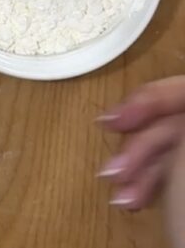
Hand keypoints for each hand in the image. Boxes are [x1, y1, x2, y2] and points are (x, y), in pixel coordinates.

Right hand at [99, 77, 184, 215]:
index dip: (152, 97)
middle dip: (140, 144)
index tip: (116, 119)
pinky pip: (179, 170)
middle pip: (180, 119)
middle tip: (112, 167)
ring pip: (176, 148)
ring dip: (139, 168)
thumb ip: (178, 114)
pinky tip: (132, 199)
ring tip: (119, 194)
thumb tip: (172, 91)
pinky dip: (153, 182)